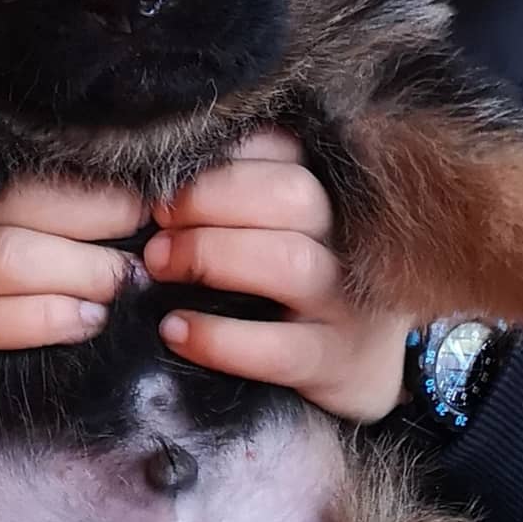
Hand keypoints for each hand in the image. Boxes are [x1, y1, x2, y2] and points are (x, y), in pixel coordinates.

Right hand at [0, 182, 139, 435]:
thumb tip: (98, 208)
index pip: (15, 165)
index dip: (83, 176)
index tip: (143, 185)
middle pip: (18, 202)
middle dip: (94, 216)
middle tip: (150, 233)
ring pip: (5, 259)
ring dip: (77, 269)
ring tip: (122, 281)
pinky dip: (36, 320)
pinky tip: (80, 321)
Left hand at [143, 132, 417, 423]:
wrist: (363, 370)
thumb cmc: (299, 289)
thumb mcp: (288, 230)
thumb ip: (246, 196)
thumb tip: (166, 174)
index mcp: (333, 197)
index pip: (288, 150)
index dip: (225, 159)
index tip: (172, 177)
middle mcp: (349, 243)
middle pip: (295, 195)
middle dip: (213, 198)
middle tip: (159, 220)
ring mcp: (347, 305)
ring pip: (289, 263)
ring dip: (211, 255)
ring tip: (159, 265)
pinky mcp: (333, 363)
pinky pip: (277, 350)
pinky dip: (218, 338)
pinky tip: (174, 329)